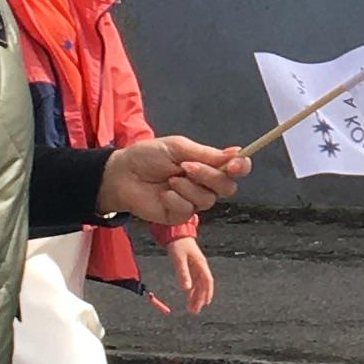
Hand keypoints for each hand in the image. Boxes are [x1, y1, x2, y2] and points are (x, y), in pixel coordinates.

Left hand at [101, 137, 247, 227]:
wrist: (122, 175)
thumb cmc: (147, 157)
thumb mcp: (177, 148)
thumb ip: (207, 154)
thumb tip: (237, 152)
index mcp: (207, 164)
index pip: (234, 168)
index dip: (240, 167)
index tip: (236, 164)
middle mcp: (204, 184)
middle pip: (227, 187)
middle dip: (210, 176)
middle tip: (188, 166)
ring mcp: (192, 201)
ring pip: (208, 200)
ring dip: (188, 187)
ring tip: (169, 179)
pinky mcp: (179, 216)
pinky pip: (189, 210)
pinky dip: (175, 199)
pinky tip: (163, 194)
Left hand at [160, 235, 217, 316]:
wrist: (176, 233)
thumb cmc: (178, 244)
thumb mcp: (179, 259)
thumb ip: (183, 273)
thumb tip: (186, 289)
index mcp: (201, 264)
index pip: (207, 281)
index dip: (207, 293)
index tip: (205, 304)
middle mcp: (200, 267)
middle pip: (203, 285)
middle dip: (200, 299)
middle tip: (195, 311)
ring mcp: (196, 267)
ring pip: (198, 285)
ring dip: (196, 297)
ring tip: (191, 308)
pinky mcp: (191, 267)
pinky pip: (193, 281)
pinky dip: (192, 291)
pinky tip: (188, 297)